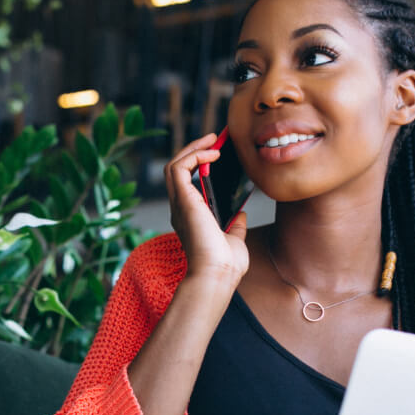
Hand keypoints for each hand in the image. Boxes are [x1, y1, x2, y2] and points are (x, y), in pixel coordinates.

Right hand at [163, 133, 248, 287]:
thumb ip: (234, 226)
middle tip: (214, 140)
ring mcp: (179, 204)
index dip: (199, 165)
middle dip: (194, 151)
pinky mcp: (183, 200)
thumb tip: (240, 213)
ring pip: (174, 165)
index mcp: (191, 217)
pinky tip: (212, 154)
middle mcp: (181, 209)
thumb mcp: (234, 240)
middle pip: (177, 170)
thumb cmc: (225, 265)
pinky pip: (179, 167)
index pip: (187, 184)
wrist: (218, 275)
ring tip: (212, 141)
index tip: (216, 154)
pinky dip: (194, 156)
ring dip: (193, 149)